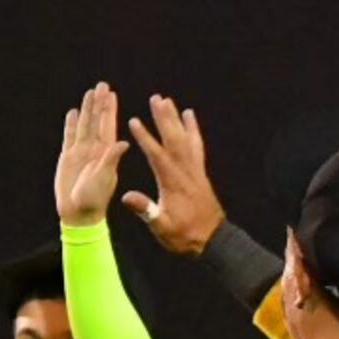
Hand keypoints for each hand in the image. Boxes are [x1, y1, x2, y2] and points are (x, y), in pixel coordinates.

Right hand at [53, 83, 127, 228]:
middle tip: (102, 85)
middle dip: (99, 104)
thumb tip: (123, 143)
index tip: (111, 93)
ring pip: (84, 126)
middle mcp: (95, 150)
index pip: (108, 125)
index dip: (109, 109)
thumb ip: (111, 160)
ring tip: (89, 92)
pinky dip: (71, 125)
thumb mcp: (105, 179)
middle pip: (97, 121)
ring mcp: (81, 153)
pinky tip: (73, 113)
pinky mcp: (68, 159)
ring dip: (87, 110)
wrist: (78, 214)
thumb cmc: (95, 201)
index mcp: (106, 152)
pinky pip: (70, 137)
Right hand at [123, 94, 223, 256]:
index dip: (145, 137)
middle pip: (174, 138)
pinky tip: (189, 117)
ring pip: (185, 138)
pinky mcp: (200, 172)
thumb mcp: (161, 226)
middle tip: (156, 98)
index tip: (135, 121)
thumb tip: (126, 196)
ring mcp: (195, 169)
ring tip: (169, 101)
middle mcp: (185, 171)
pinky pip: (197, 145)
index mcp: (172, 182)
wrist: (212, 239)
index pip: (156, 154)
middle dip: (164, 118)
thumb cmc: (183, 235)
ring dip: (176, 119)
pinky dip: (193, 129)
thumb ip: (146, 210)